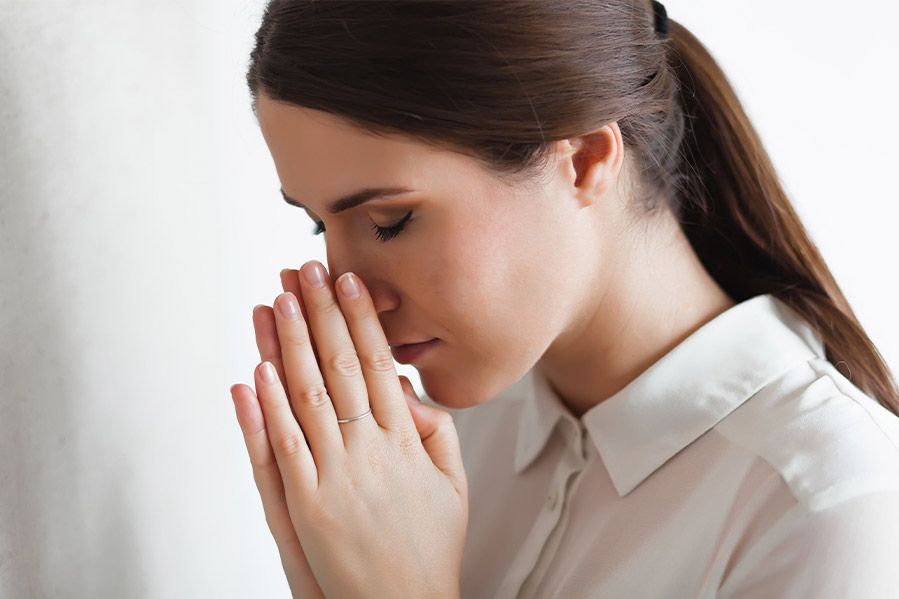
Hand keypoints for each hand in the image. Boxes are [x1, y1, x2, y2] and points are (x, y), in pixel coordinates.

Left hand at [231, 261, 467, 597]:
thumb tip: (407, 390)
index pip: (379, 363)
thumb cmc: (429, 545)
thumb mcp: (453, 483)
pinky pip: (285, 446)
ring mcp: (335, 476)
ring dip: (289, 344)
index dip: (361, 319)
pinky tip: (257, 370)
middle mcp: (370, 450)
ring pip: (306, 396)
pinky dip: (268, 407)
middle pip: (339, 366)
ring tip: (277, 301)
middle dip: (320, 313)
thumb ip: (436, 431)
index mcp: (407, 440)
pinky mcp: (306, 504)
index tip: (349, 281)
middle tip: (305, 269)